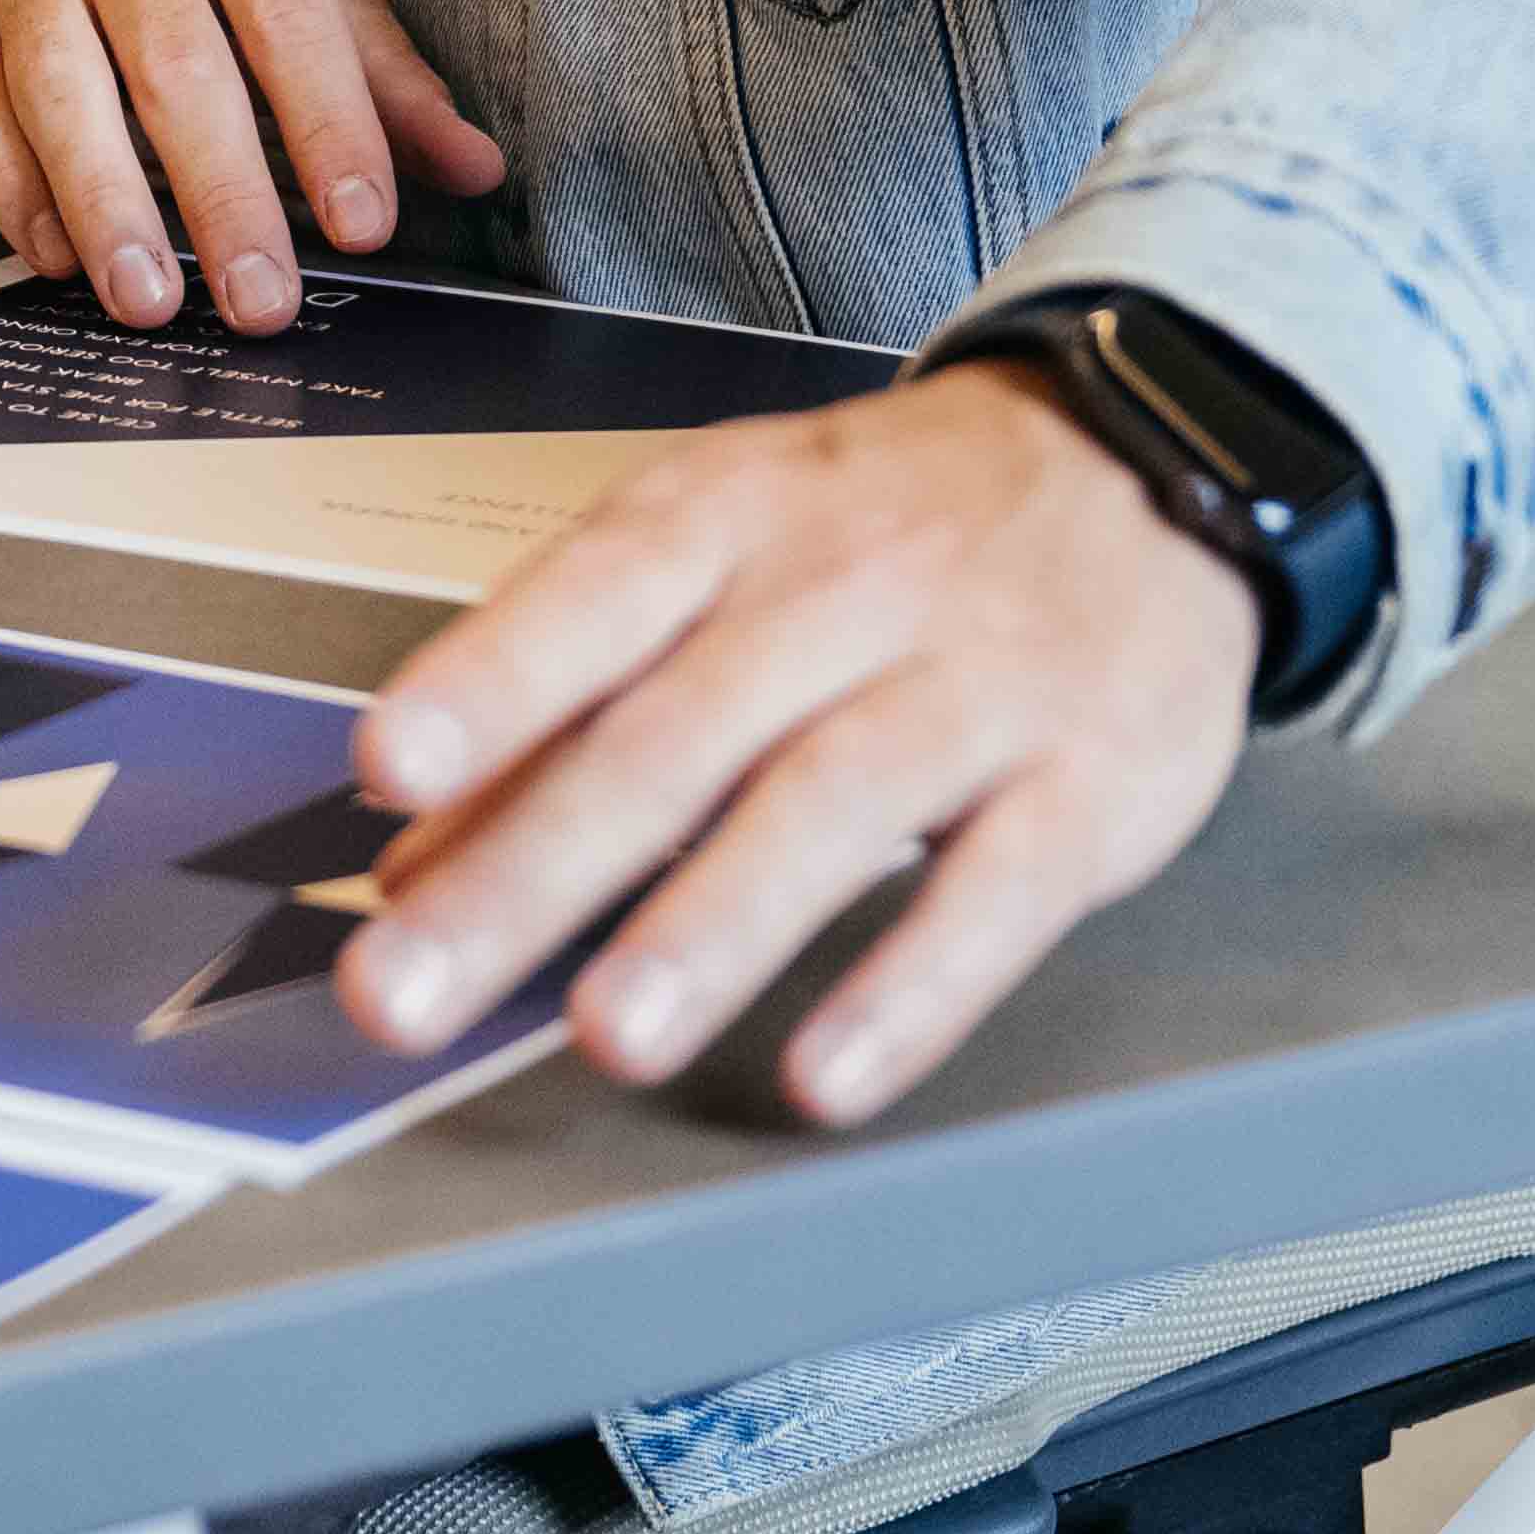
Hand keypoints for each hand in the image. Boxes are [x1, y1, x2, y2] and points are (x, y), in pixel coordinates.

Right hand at [0, 0, 505, 335]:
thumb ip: (381, 75)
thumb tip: (476, 169)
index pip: (289, 15)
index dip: (330, 124)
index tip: (362, 226)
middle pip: (175, 68)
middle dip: (223, 195)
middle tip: (262, 301)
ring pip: (64, 95)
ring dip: (110, 209)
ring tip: (151, 301)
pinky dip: (19, 197)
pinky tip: (61, 259)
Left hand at [333, 364, 1251, 1124]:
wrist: (1147, 460)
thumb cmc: (886, 521)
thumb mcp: (719, 547)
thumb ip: (568, 693)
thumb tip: (412, 854)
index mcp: (728, 514)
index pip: (592, 595)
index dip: (489, 683)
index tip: (387, 772)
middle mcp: (844, 590)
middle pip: (675, 734)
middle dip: (533, 870)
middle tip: (414, 988)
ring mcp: (977, 684)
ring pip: (830, 808)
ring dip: (710, 929)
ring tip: (607, 1035)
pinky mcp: (1092, 786)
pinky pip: (998, 895)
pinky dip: (909, 991)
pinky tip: (825, 1073)